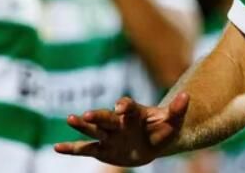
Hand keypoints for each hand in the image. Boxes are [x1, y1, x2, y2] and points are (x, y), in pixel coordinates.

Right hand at [55, 94, 188, 165]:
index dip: (126, 106)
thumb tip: (187, 95)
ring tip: (70, 118)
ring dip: (83, 126)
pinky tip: (57, 147)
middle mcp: (119, 123)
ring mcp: (109, 136)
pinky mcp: (102, 149)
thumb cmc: (163, 128)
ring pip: (94, 130)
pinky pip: (85, 149)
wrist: (154, 139)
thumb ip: (178, 109)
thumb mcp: (174, 121)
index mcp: (135, 114)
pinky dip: (72, 149)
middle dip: (99, 117)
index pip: (129, 108)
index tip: (122, 106)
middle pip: (107, 119)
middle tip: (87, 114)